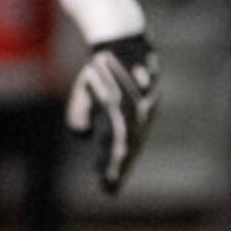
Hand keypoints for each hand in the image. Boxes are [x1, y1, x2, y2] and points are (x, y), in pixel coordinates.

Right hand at [65, 34, 159, 193]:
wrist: (121, 40)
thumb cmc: (104, 73)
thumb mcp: (86, 94)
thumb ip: (80, 114)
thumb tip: (81, 133)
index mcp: (126, 119)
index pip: (120, 148)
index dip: (114, 168)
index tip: (108, 190)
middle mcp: (140, 109)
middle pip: (132, 137)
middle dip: (123, 158)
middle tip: (115, 176)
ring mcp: (146, 89)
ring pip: (141, 111)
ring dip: (130, 130)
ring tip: (122, 153)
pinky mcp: (150, 67)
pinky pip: (148, 78)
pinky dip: (143, 83)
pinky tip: (141, 90)